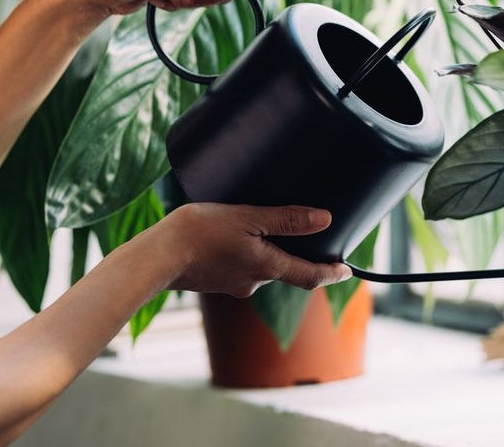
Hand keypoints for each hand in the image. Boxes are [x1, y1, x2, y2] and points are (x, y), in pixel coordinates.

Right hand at [143, 203, 352, 296]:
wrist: (156, 257)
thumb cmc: (199, 233)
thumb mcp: (247, 217)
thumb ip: (286, 219)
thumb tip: (325, 220)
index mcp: (267, 267)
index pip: (309, 276)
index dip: (331, 274)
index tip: (347, 272)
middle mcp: (254, 282)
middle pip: (284, 269)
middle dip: (294, 255)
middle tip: (305, 235)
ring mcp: (233, 285)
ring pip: (260, 268)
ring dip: (265, 252)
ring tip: (259, 227)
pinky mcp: (215, 282)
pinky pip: (239, 268)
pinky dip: (244, 254)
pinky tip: (230, 238)